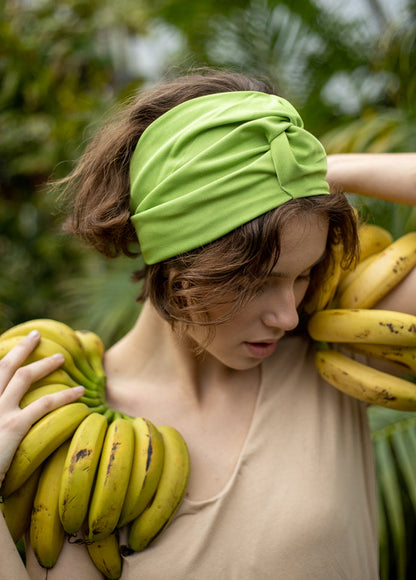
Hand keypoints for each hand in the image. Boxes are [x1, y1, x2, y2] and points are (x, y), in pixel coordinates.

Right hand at [0, 330, 84, 486]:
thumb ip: (1, 416)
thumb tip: (9, 414)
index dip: (4, 359)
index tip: (13, 349)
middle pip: (4, 366)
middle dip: (21, 347)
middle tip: (35, 335)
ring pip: (24, 377)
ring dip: (44, 363)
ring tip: (61, 357)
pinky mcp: (13, 427)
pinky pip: (45, 404)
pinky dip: (64, 396)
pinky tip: (79, 392)